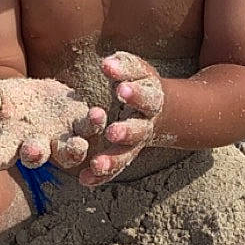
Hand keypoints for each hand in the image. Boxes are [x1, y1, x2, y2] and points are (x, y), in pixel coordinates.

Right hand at [0, 76, 106, 170]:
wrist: (35, 97)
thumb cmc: (9, 102)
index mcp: (12, 144)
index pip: (0, 155)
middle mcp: (38, 147)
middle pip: (36, 155)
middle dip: (34, 154)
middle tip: (33, 151)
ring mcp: (62, 139)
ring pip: (68, 151)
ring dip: (73, 149)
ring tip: (77, 146)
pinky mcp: (82, 125)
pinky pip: (90, 128)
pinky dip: (94, 123)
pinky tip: (97, 115)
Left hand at [78, 52, 164, 185]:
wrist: (159, 110)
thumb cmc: (140, 83)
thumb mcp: (136, 71)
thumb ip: (123, 66)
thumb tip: (106, 64)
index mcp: (152, 99)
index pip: (146, 96)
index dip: (135, 94)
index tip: (120, 89)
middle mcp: (146, 124)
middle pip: (138, 130)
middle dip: (126, 132)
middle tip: (112, 133)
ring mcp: (135, 144)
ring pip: (126, 155)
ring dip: (112, 160)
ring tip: (96, 164)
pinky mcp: (124, 156)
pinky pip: (113, 169)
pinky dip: (101, 176)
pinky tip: (85, 180)